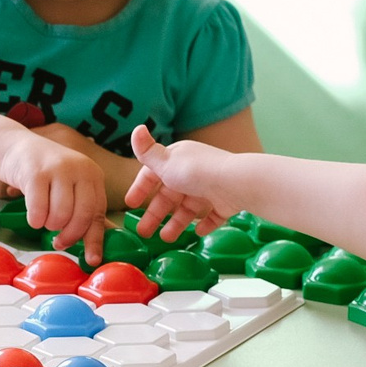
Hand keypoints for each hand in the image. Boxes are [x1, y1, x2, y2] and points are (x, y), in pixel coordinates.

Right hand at [0, 125, 108, 262]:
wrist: (15, 146)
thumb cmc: (45, 172)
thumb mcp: (71, 186)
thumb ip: (84, 211)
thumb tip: (97, 246)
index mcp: (93, 175)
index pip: (97, 213)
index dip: (94, 239)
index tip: (91, 260)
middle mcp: (80, 169)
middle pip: (81, 215)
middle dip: (69, 235)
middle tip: (58, 242)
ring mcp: (58, 169)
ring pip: (60, 214)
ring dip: (50, 225)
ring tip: (44, 219)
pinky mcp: (35, 173)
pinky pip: (38, 209)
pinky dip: (35, 220)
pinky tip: (33, 217)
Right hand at [123, 125, 242, 240]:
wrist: (235, 183)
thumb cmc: (196, 172)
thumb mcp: (166, 162)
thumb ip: (147, 151)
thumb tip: (136, 127)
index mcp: (177, 159)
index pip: (153, 174)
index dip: (140, 189)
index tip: (130, 204)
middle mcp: (192, 172)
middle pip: (169, 195)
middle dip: (155, 214)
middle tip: (143, 232)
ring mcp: (209, 188)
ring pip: (188, 208)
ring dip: (175, 223)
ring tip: (165, 238)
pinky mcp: (224, 203)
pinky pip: (212, 215)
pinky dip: (204, 224)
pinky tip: (197, 232)